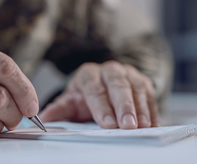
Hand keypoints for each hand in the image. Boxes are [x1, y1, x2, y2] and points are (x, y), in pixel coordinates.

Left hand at [40, 61, 159, 128]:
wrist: (102, 85)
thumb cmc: (86, 95)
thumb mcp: (71, 101)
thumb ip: (60, 109)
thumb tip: (44, 118)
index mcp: (88, 74)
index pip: (94, 88)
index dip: (101, 106)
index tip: (107, 123)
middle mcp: (108, 70)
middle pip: (117, 85)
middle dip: (124, 106)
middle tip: (127, 125)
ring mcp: (127, 73)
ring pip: (136, 87)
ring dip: (140, 108)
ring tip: (142, 125)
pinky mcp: (142, 81)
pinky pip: (150, 94)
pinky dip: (152, 109)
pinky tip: (152, 123)